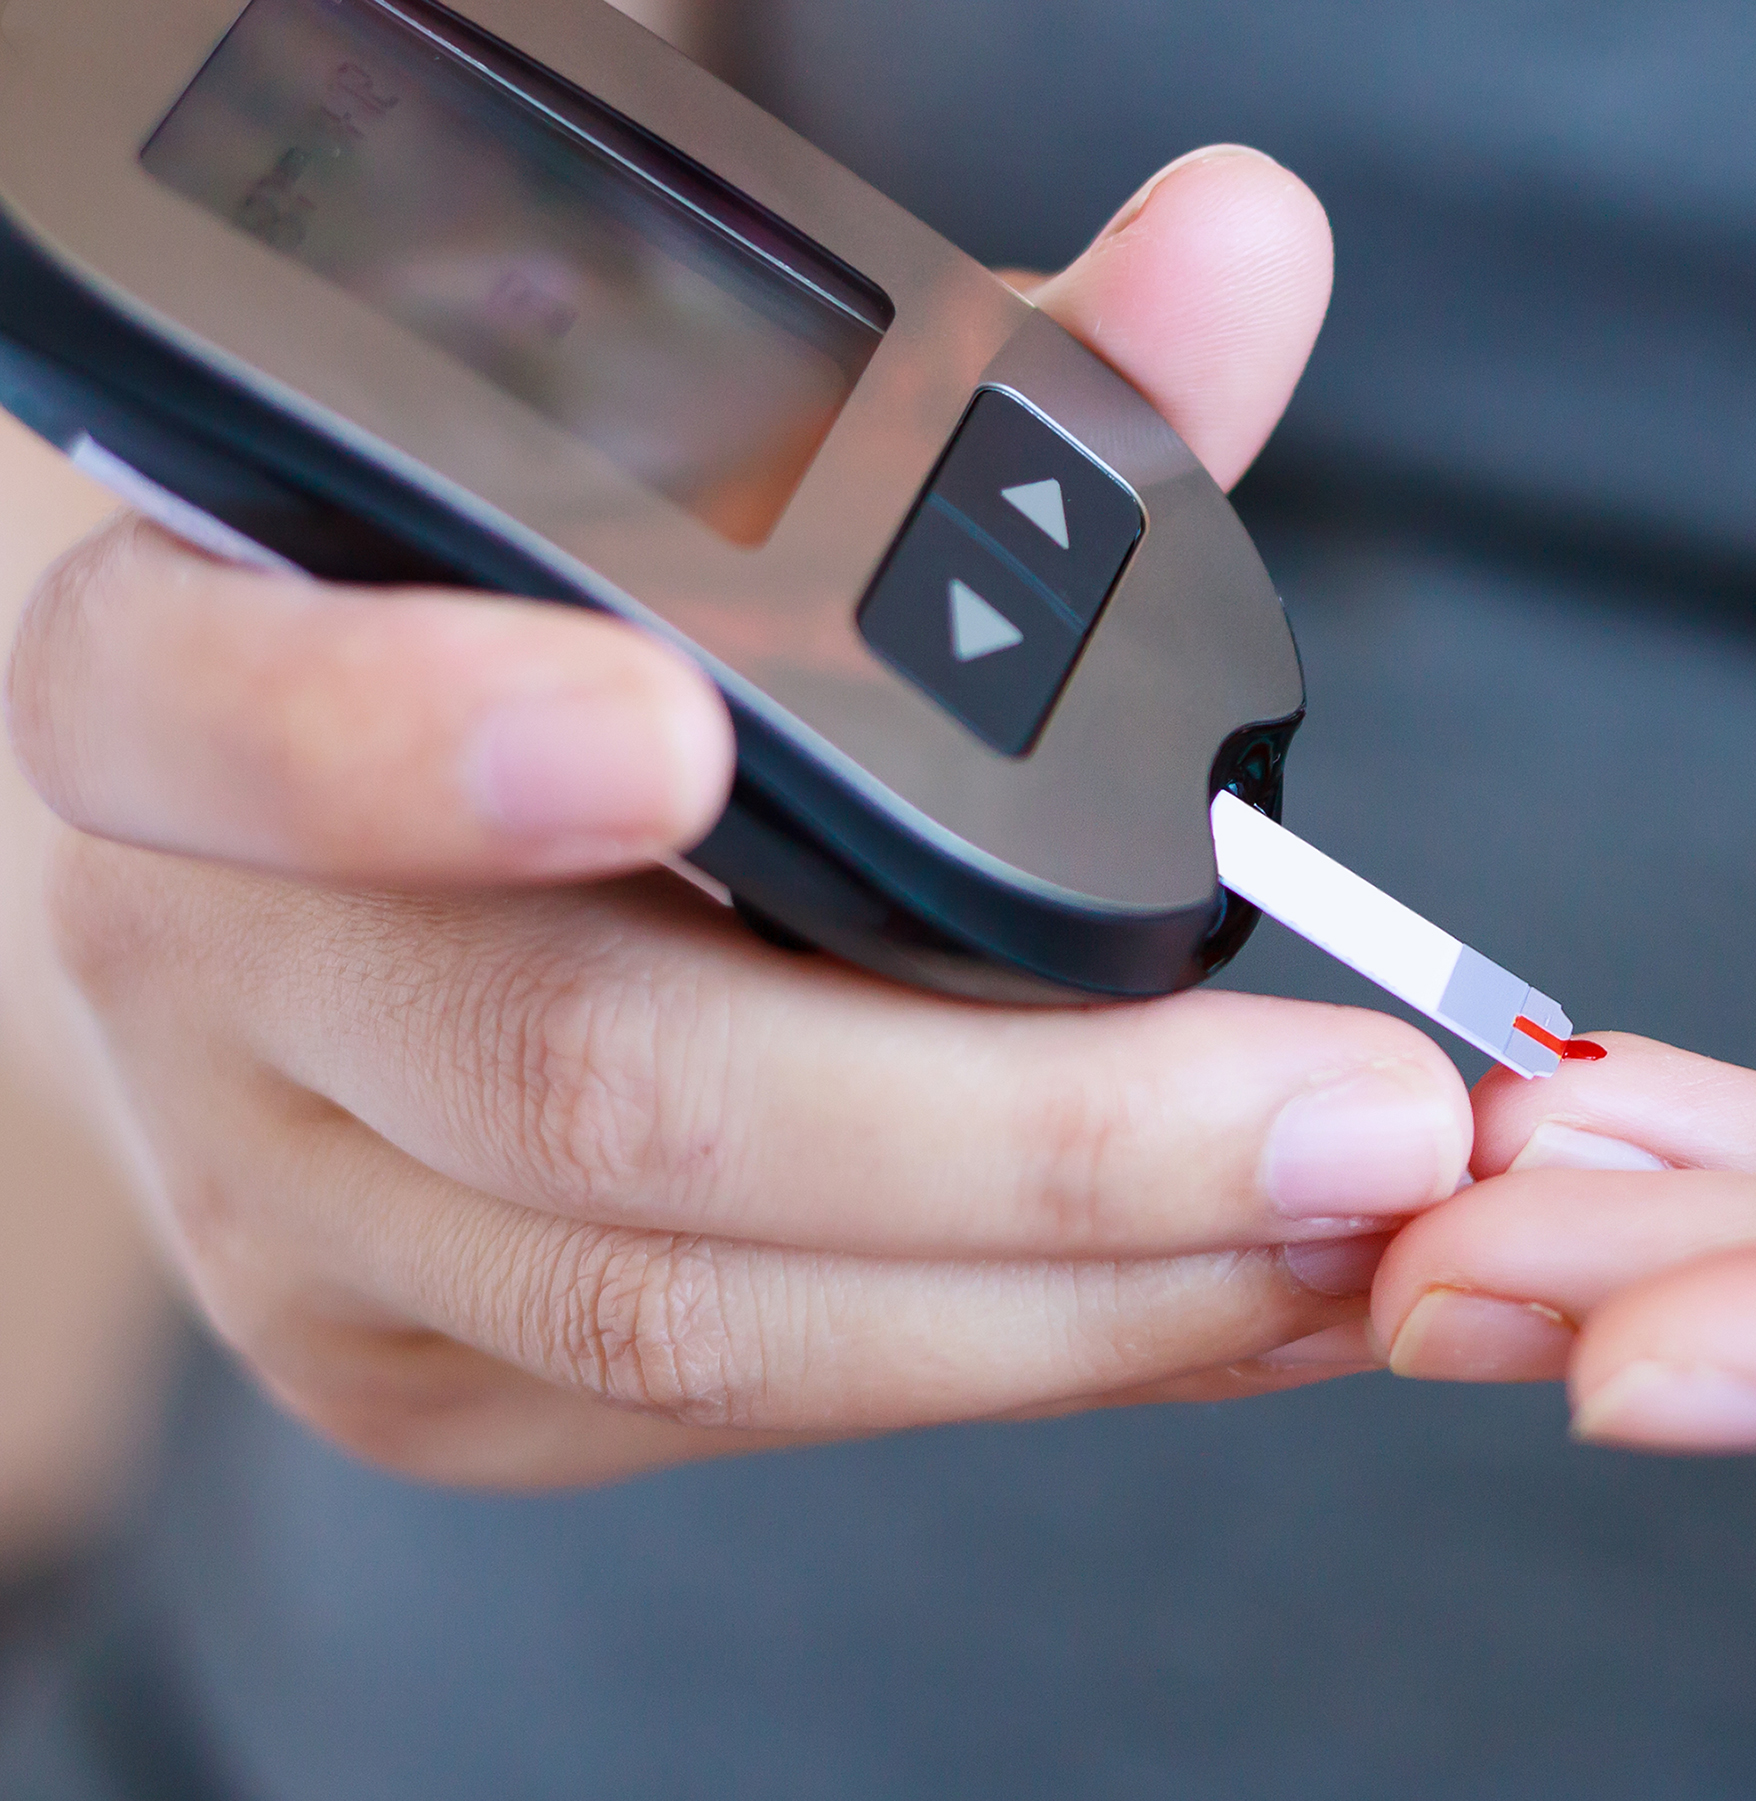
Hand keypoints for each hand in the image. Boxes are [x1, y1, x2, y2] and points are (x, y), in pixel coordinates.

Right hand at [4, 148, 1471, 1489]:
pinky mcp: (431, 1380)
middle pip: (605, 1097)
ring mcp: (306, 1219)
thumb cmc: (546, 635)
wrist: (329, 867)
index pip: (235, 711)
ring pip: (699, 1317)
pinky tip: (1250, 1305)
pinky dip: (1042, 1359)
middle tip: (1360, 1120)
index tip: (677, 732)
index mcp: (200, 682)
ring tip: (1369, 1235)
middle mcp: (212, 977)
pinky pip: (751, 1409)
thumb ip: (987, 399)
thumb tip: (1246, 251)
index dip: (426, 734)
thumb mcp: (695, 487)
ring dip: (1092, 1302)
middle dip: (1037, 1141)